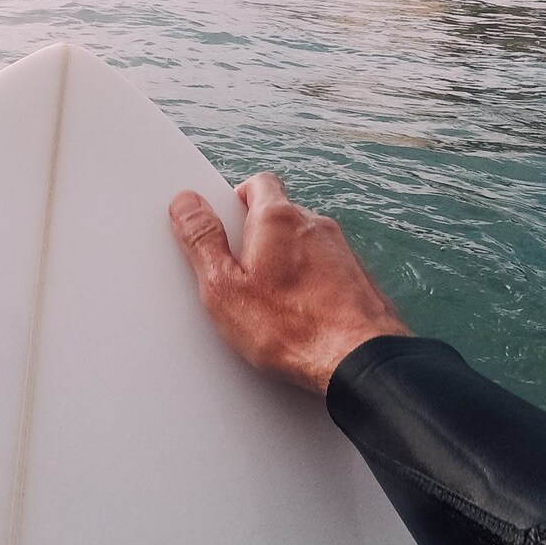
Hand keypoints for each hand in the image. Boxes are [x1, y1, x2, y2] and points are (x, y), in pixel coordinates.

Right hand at [169, 172, 409, 394]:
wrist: (359, 361)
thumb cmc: (292, 328)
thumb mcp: (224, 288)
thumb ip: (202, 240)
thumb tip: (185, 203)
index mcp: (278, 218)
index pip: (257, 183)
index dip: (236, 199)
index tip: (221, 224)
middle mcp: (315, 226)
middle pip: (279, 215)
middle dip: (256, 237)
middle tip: (237, 274)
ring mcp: (341, 251)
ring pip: (303, 245)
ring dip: (284, 263)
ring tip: (267, 304)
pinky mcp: (358, 278)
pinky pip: (324, 270)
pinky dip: (309, 284)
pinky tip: (297, 316)